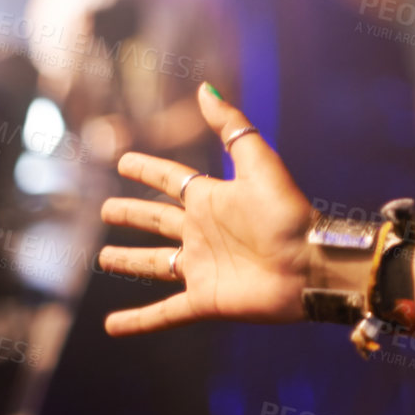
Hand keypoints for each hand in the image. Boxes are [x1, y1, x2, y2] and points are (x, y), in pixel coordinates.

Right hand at [98, 83, 314, 332]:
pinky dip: (138, 321)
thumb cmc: (287, 212)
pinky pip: (163, 313)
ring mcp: (202, 267)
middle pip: (157, 221)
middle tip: (105, 210)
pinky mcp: (204, 300)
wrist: (311, 264)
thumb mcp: (257, 162)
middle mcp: (203, 232)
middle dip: (132, 215)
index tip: (123, 161)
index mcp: (212, 198)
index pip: (170, 180)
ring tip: (103, 259)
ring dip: (130, 262)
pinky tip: (111, 326)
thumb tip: (204, 87)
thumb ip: (230, 126)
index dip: (147, 170)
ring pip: (155, 264)